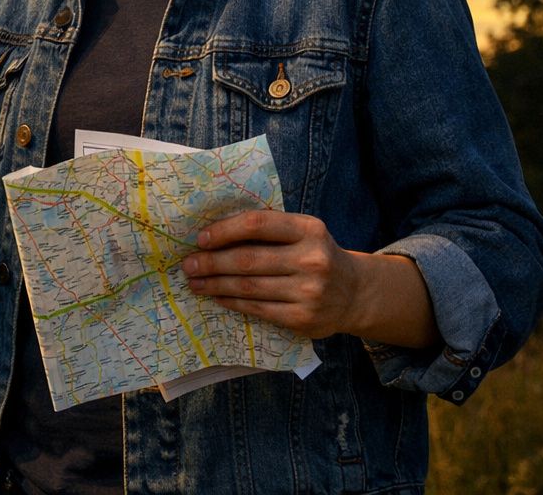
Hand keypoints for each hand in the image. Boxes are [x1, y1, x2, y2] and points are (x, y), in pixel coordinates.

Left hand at [180, 210, 361, 339]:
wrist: (354, 293)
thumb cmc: (315, 255)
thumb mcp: (303, 232)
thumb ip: (269, 230)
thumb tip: (214, 234)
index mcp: (309, 229)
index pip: (257, 224)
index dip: (224, 230)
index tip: (200, 239)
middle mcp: (311, 260)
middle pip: (248, 260)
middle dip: (211, 262)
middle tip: (188, 264)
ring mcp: (309, 292)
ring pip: (249, 287)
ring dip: (216, 285)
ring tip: (195, 282)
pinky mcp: (303, 319)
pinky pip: (257, 308)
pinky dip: (232, 302)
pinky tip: (217, 297)